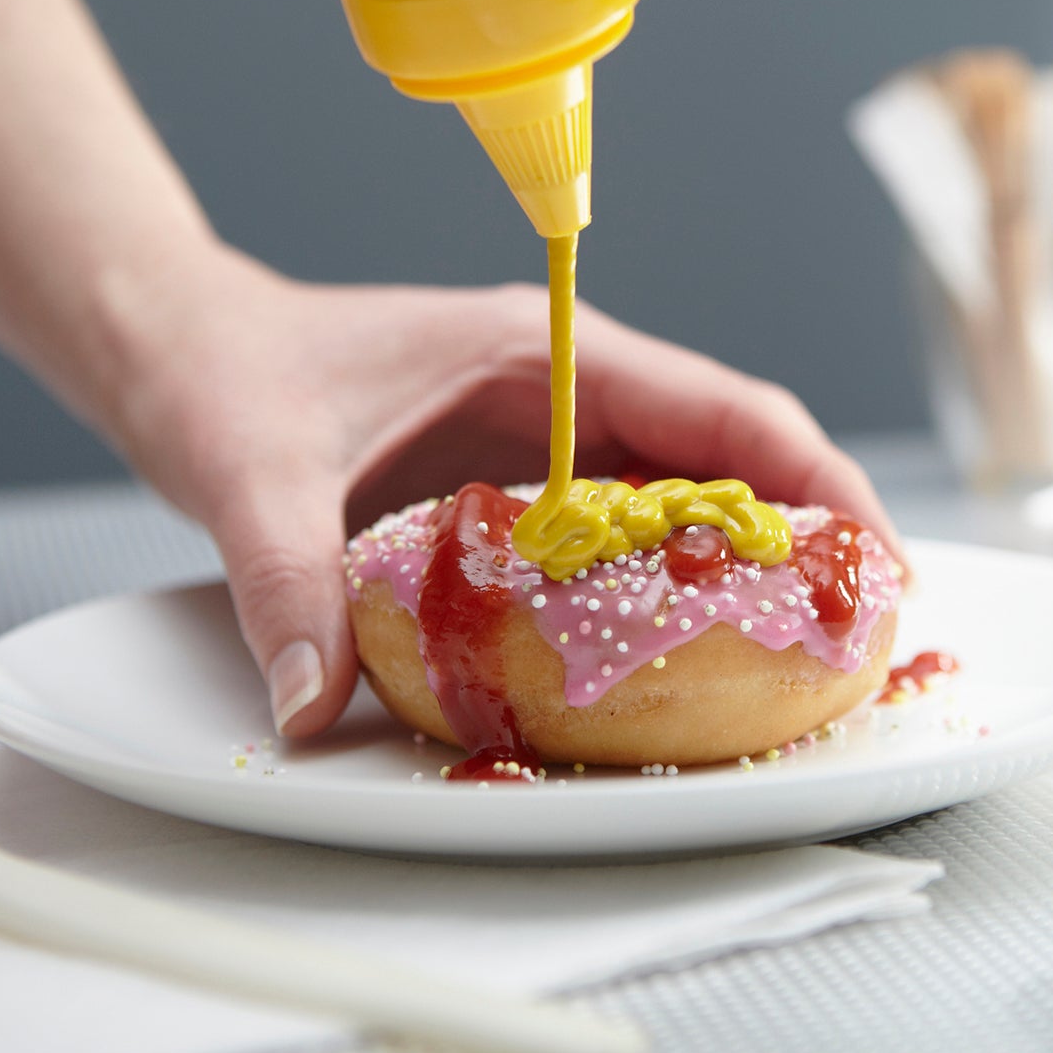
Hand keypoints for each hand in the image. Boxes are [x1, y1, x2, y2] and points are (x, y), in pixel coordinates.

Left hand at [118, 253, 902, 737]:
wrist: (178, 344)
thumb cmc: (223, 375)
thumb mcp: (250, 476)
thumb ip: (287, 586)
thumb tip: (315, 708)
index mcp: (546, 351)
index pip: (722, 409)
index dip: (815, 482)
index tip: (874, 558)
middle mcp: (570, 387)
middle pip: (735, 455)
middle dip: (814, 535)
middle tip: (868, 631)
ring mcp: (553, 431)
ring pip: (693, 492)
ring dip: (758, 563)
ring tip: (813, 651)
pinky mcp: (526, 476)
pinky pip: (632, 527)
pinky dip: (680, 580)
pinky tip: (697, 647)